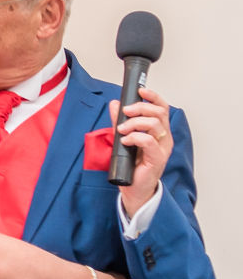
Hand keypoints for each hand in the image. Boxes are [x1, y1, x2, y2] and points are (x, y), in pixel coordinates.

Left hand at [108, 86, 172, 217]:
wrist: (134, 188)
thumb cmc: (132, 164)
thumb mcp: (123, 136)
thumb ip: (119, 120)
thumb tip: (114, 104)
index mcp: (159, 130)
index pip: (162, 107)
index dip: (153, 96)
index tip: (141, 90)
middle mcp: (164, 137)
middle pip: (158, 112)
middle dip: (139, 108)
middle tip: (125, 112)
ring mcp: (162, 148)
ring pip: (154, 124)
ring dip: (134, 123)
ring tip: (122, 130)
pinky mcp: (157, 158)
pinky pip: (148, 141)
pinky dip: (134, 137)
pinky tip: (125, 140)